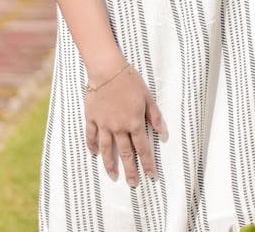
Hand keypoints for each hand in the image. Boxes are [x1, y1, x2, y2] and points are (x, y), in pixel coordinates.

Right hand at [84, 63, 166, 186]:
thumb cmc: (130, 81)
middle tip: (133, 184)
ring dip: (110, 165)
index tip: (151, 176)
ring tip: (113, 176)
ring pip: (106, 149)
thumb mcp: (147, 96)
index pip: (142, 148)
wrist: (107, 70)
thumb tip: (163, 134)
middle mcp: (119, 128)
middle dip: (130, 170)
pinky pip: (91, 136)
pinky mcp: (92, 118)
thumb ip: (154, 116)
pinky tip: (94, 154)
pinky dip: (92, 146)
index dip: (147, 164)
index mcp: (134, 123)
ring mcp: (104, 125)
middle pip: (125, 154)